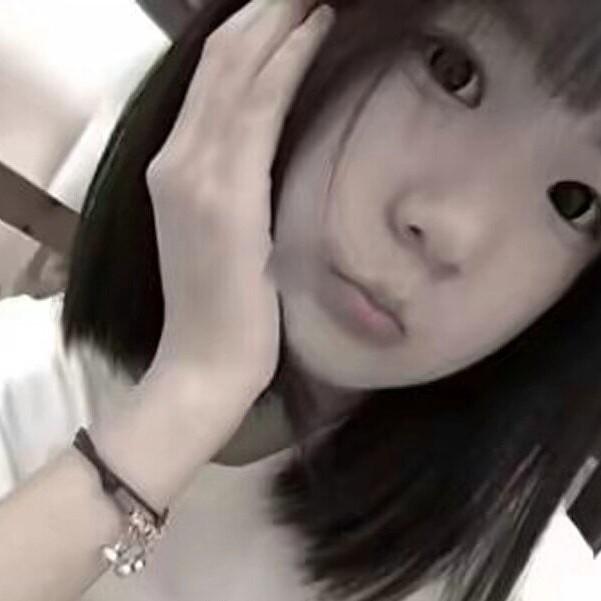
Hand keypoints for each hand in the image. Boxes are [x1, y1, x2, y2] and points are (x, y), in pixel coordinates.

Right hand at [144, 0, 334, 414]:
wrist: (206, 363)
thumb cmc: (221, 309)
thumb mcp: (221, 235)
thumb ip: (231, 186)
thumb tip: (261, 149)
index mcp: (173, 169)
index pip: (209, 81)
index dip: (247, 34)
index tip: (283, 8)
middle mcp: (177, 160)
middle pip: (220, 62)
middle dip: (264, 13)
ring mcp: (197, 175)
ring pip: (237, 72)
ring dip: (279, 23)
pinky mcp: (228, 195)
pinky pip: (260, 109)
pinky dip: (287, 63)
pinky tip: (314, 30)